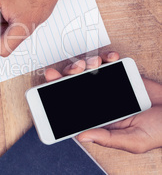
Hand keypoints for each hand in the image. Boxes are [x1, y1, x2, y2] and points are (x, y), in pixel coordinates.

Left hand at [45, 52, 161, 153]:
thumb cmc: (158, 132)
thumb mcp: (132, 140)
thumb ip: (107, 138)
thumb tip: (81, 136)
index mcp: (96, 117)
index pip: (70, 105)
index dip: (56, 95)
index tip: (47, 86)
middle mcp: (98, 100)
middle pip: (73, 84)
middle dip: (66, 75)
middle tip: (69, 71)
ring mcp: (108, 86)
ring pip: (88, 70)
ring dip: (85, 64)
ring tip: (90, 64)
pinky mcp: (121, 74)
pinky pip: (108, 62)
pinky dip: (107, 57)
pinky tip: (109, 58)